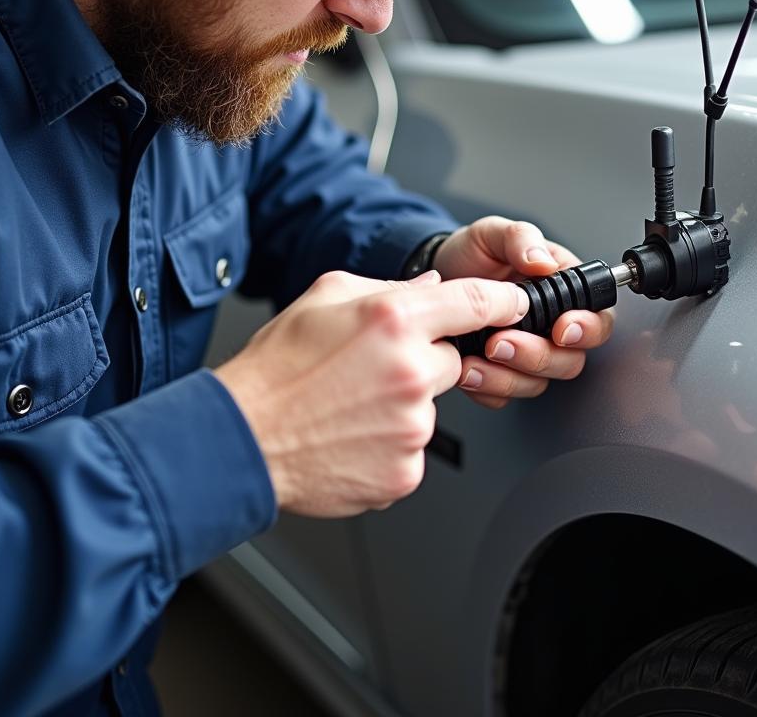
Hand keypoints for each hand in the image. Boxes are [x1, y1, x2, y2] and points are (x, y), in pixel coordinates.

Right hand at [214, 269, 528, 516]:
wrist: (242, 437)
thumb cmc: (276, 368)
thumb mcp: (325, 297)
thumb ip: (387, 287)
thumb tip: (433, 287)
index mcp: (394, 319)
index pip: (476, 302)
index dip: (502, 302)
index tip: (515, 305)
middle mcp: (411, 371)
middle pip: (452, 360)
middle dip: (423, 362)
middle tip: (371, 372)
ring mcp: (412, 426)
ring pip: (429, 408)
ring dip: (402, 407)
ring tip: (350, 407)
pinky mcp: (405, 470)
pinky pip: (412, 449)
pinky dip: (389, 445)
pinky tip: (351, 436)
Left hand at [433, 216, 614, 408]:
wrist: (435, 274)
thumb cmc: (472, 253)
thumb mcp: (493, 233)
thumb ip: (520, 238)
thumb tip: (542, 260)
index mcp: (562, 292)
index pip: (597, 318)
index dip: (586, 329)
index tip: (561, 328)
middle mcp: (549, 327)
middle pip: (570, 360)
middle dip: (539, 356)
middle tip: (502, 340)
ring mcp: (525, 353)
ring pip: (538, 382)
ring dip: (509, 376)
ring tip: (477, 356)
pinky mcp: (499, 373)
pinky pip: (504, 396)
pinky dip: (486, 388)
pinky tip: (466, 370)